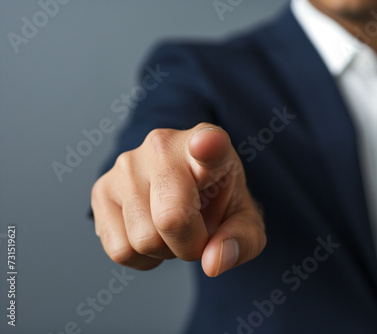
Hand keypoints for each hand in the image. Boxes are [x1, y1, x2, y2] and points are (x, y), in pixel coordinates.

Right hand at [91, 123, 265, 275]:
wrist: (184, 191)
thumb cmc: (217, 200)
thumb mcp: (244, 219)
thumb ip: (242, 239)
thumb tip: (213, 262)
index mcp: (208, 142)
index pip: (207, 141)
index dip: (207, 145)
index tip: (207, 144)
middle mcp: (162, 145)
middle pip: (172, 219)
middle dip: (190, 245)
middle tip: (198, 232)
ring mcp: (126, 165)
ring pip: (144, 240)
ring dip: (165, 251)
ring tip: (173, 226)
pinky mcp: (101, 189)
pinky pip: (120, 250)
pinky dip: (142, 258)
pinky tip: (152, 233)